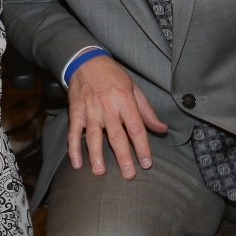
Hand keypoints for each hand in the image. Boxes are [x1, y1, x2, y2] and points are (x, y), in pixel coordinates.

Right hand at [68, 55, 167, 176]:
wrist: (85, 61)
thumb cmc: (113, 75)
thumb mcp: (134, 88)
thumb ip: (147, 111)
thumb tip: (162, 129)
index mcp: (125, 101)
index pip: (136, 128)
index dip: (142, 147)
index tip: (146, 163)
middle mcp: (107, 108)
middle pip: (116, 136)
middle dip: (123, 157)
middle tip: (128, 175)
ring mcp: (90, 111)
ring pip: (93, 136)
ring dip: (96, 155)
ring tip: (100, 172)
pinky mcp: (76, 112)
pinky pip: (73, 132)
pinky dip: (73, 148)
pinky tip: (76, 163)